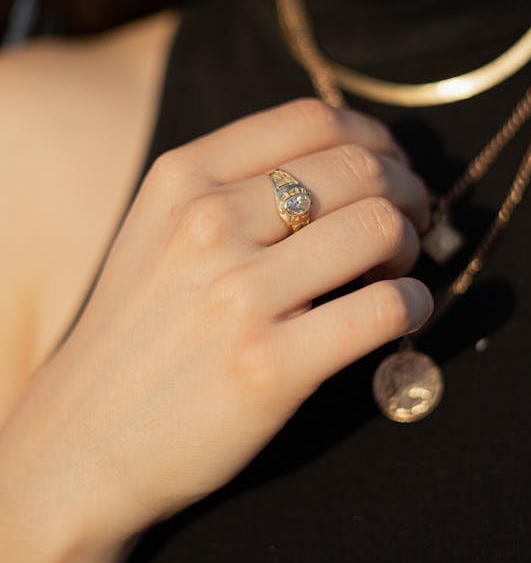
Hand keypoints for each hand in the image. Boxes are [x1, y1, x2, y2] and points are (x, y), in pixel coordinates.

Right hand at [2, 99, 432, 546]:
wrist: (82, 443)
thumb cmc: (136, 338)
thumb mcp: (157, 236)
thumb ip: (231, 190)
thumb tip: (346, 163)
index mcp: (182, 179)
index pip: (312, 120)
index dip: (373, 139)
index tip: (391, 167)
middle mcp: (207, 223)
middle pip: (359, 169)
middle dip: (407, 192)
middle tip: (412, 223)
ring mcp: (238, 296)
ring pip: (381, 228)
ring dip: (412, 246)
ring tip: (398, 271)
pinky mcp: (270, 366)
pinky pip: (386, 308)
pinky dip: (416, 305)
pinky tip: (407, 314)